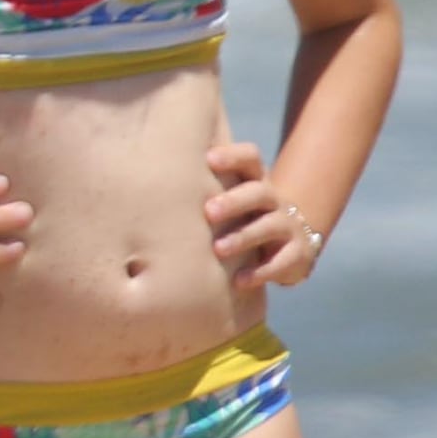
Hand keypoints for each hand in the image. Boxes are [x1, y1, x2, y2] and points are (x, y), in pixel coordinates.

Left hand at [203, 138, 325, 284]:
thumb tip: (139, 181)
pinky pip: (281, 261)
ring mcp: (287, 226)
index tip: (208, 160)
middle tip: (208, 211)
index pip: (250, 158)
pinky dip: (261, 271)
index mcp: (254, 182)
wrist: (288, 247)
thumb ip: (198, 191)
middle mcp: (273, 200)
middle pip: (259, 192)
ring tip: (218, 250)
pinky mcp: (297, 254)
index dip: (232, 156)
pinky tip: (238, 281)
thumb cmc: (240, 221)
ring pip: (270, 225)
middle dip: (234, 200)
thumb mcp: (226, 202)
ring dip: (243, 237)